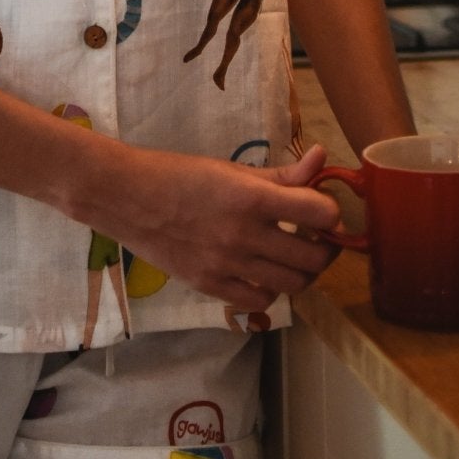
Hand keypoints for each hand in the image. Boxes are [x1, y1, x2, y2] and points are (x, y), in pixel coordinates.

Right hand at [101, 143, 341, 315]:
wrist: (127, 198)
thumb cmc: (180, 174)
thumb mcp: (233, 169)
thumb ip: (281, 174)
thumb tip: (321, 158)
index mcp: (252, 198)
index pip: (321, 212)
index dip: (331, 213)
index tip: (324, 211)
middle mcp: (245, 235)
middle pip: (314, 257)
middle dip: (327, 248)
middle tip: (319, 238)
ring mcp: (228, 265)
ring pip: (293, 284)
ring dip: (304, 271)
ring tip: (295, 256)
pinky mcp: (211, 286)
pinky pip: (260, 301)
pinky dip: (272, 290)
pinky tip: (265, 273)